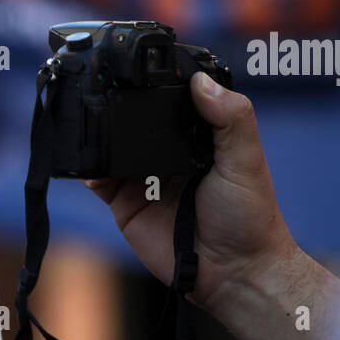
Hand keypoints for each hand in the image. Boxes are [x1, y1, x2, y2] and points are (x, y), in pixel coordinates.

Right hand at [84, 72, 339, 339]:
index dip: (154, 84)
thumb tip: (200, 80)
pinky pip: (98, 180)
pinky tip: (88, 164)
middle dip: (118, 108)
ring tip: (89, 122)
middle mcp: (167, 153)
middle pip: (134, 121)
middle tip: (103, 91)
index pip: (170, 100)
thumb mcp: (246, 160)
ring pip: (111, 147)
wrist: (233, 273)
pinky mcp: (124, 203)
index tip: (137, 66)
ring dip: (99, 136)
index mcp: (198, 135)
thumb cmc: (251, 217)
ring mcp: (142, 177)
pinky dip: (88, 170)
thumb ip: (230, 118)